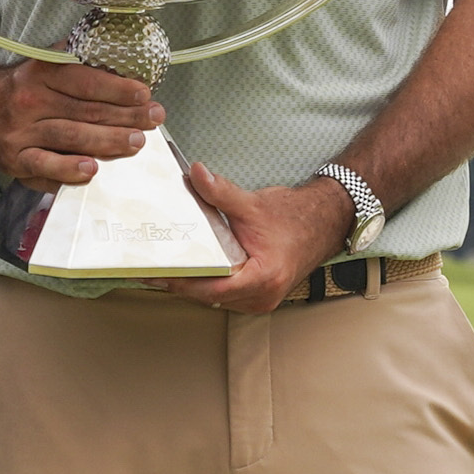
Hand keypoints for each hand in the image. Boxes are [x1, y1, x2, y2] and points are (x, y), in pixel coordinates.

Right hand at [0, 60, 164, 192]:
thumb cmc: (23, 88)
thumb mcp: (43, 64)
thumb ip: (76, 58)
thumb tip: (122, 51)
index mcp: (41, 73)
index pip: (85, 80)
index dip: (117, 88)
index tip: (144, 94)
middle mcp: (29, 101)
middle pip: (84, 111)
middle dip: (124, 117)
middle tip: (153, 120)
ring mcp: (21, 133)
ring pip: (70, 137)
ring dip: (107, 141)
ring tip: (136, 142)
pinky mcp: (15, 160)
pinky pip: (43, 166)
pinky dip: (68, 169)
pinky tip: (91, 169)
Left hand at [149, 163, 355, 315]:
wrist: (324, 222)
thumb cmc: (295, 217)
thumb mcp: (253, 204)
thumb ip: (221, 192)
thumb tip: (195, 174)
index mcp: (263, 277)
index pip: (212, 289)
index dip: (182, 282)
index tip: (157, 274)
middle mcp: (263, 296)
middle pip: (209, 297)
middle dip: (180, 283)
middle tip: (148, 270)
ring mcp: (261, 299)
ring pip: (215, 299)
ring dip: (192, 285)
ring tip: (161, 270)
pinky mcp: (258, 295)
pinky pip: (225, 295)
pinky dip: (207, 283)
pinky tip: (189, 269)